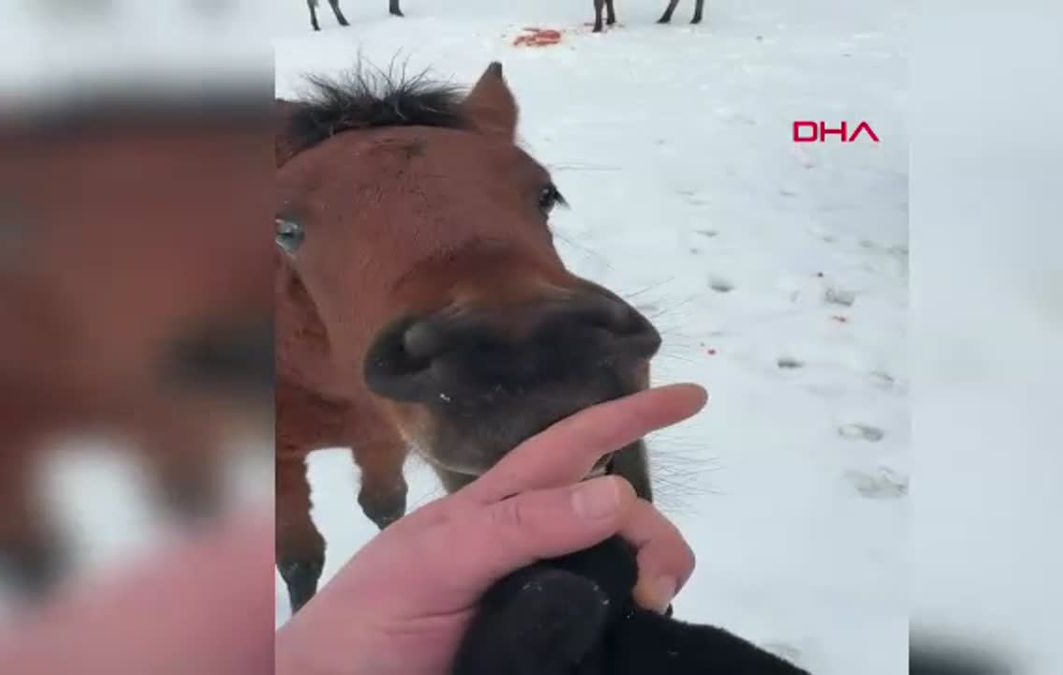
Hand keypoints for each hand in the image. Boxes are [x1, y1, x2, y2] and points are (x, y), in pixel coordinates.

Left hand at [275, 383, 706, 674]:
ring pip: (622, 568)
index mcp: (498, 508)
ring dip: (652, 576)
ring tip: (649, 610)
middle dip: (654, 533)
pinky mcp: (550, 644)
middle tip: (658, 587)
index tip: (695, 396)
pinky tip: (641, 631)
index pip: (573, 445)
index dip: (631, 415)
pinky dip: (637, 621)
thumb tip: (615, 490)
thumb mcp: (432, 562)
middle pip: (616, 516)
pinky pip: (610, 621)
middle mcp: (530, 545)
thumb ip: (518, 526)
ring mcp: (542, 596)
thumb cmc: (368, 622)